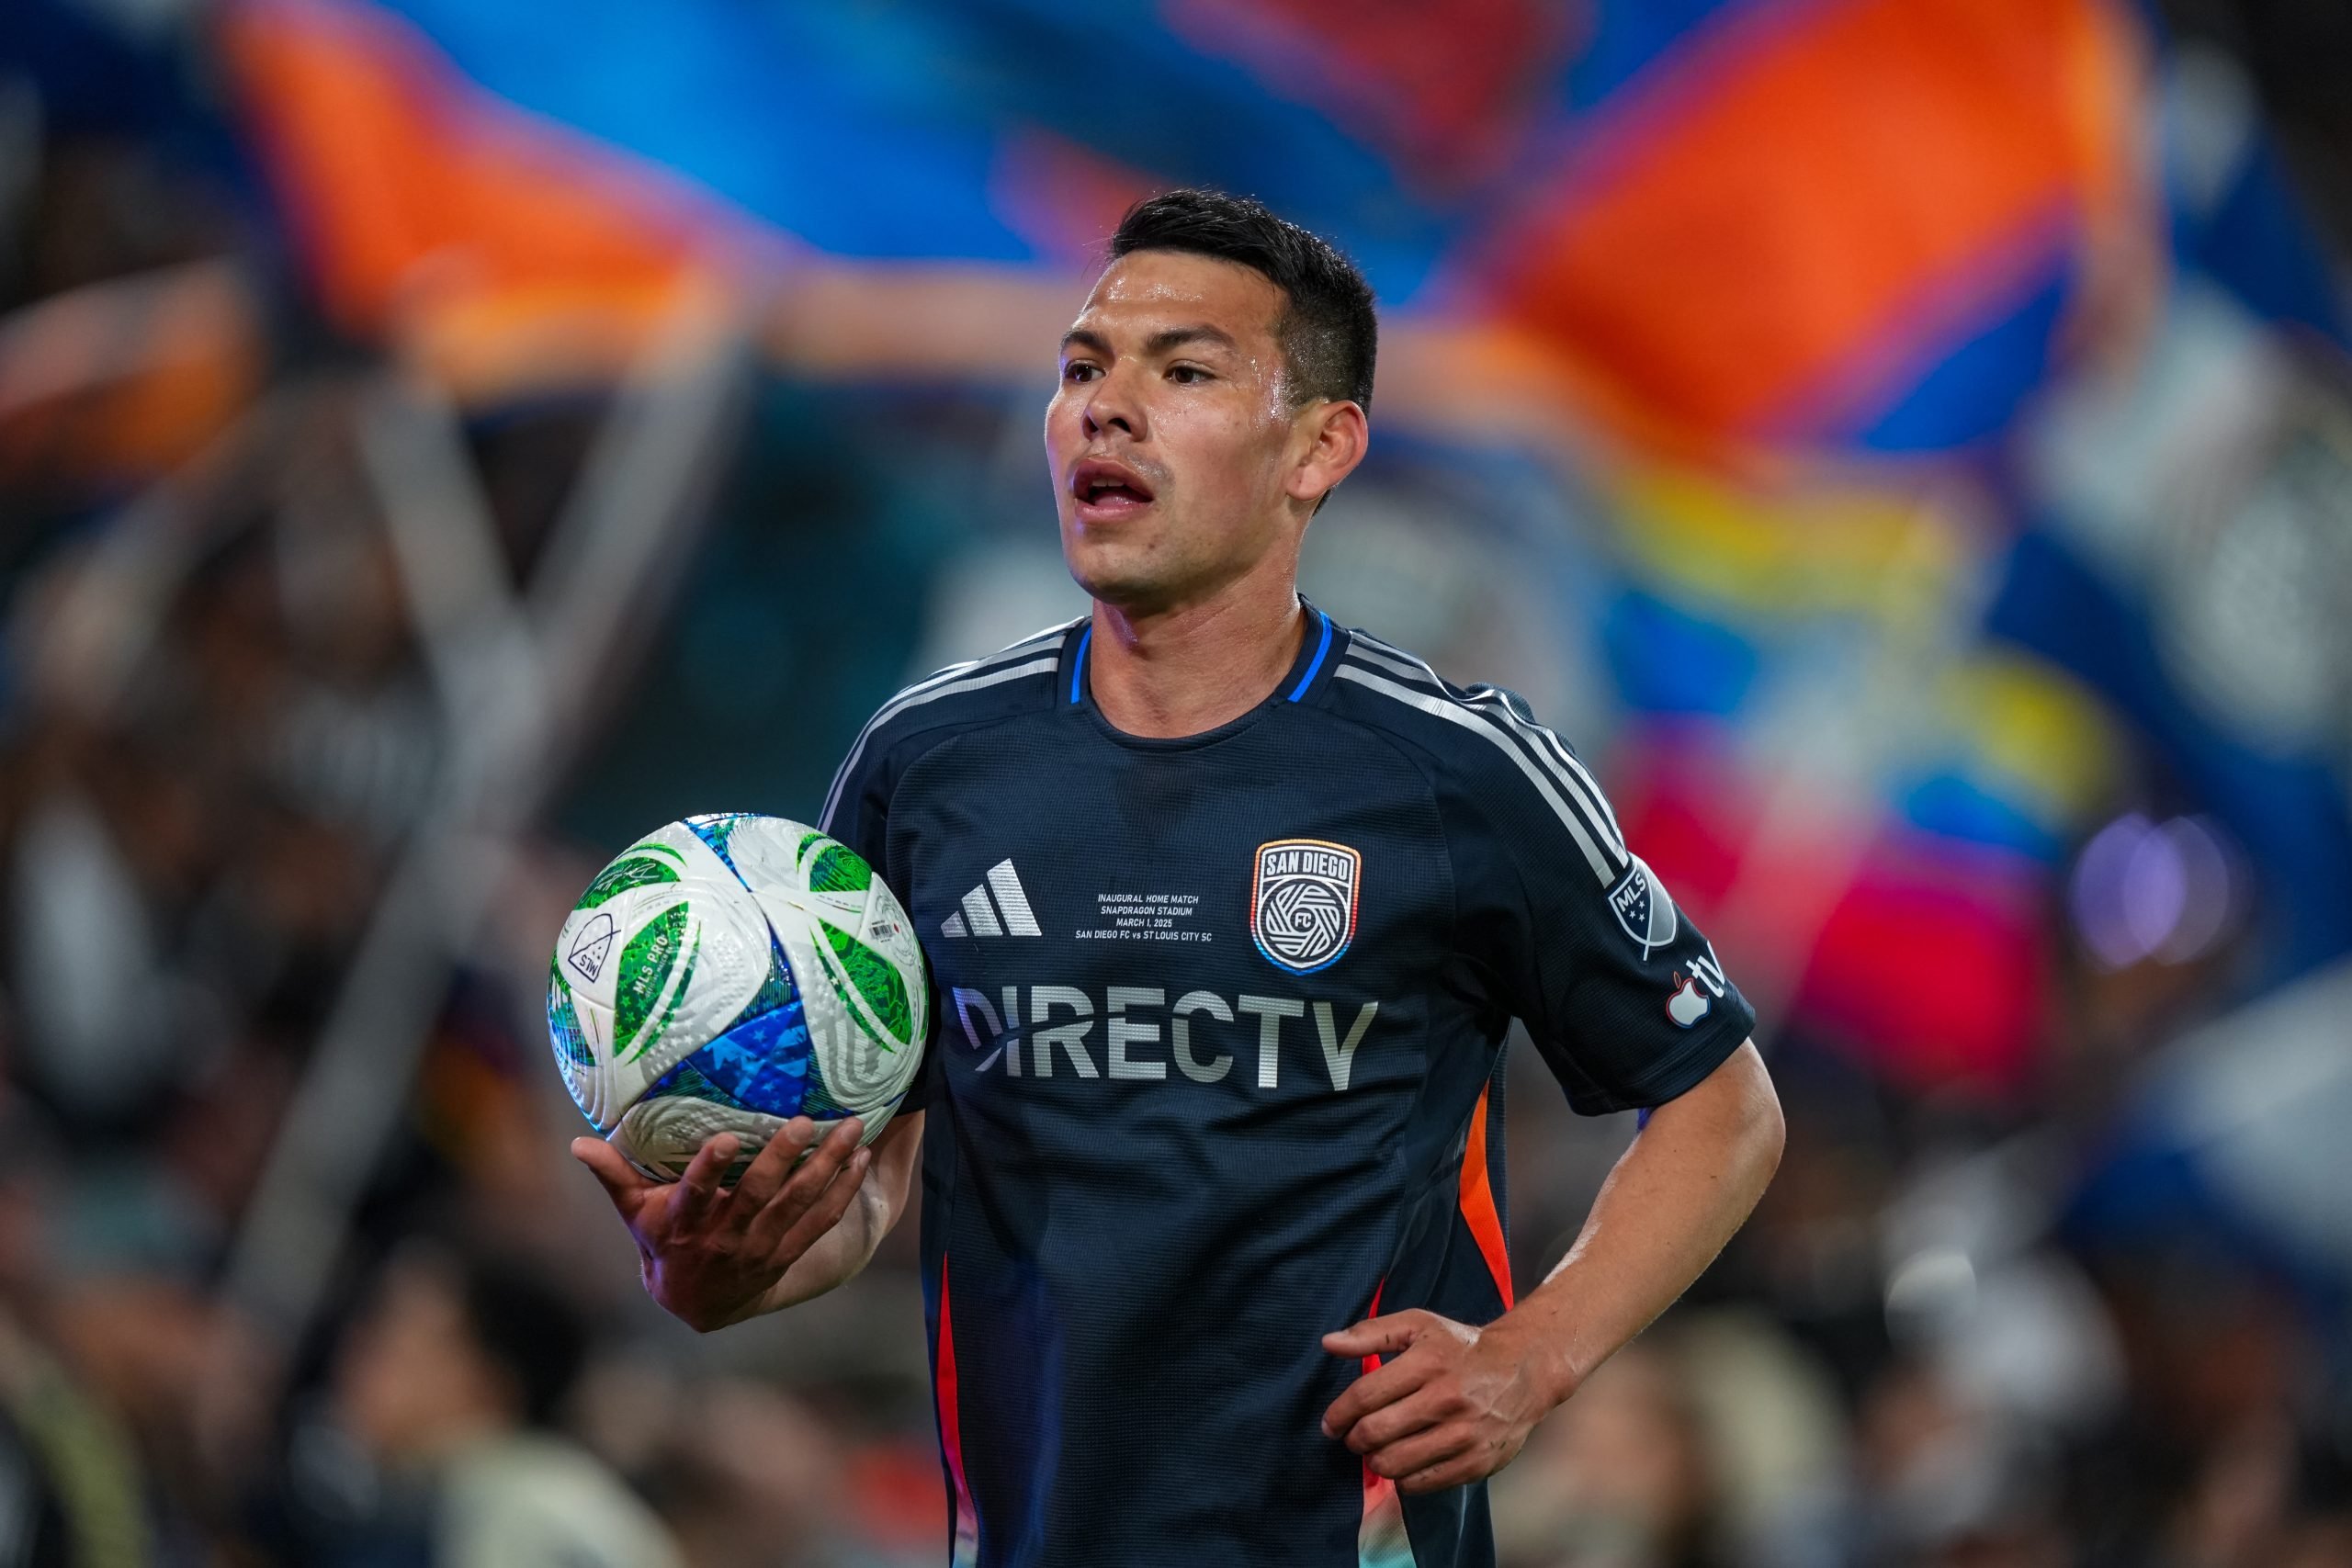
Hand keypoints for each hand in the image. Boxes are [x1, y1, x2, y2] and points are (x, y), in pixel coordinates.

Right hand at [572, 1117, 869, 1331]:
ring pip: (799, 1205)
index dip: (709, 1169)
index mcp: (686, 1224)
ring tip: (849, 1130)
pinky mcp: (788, 1252)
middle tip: (805, 1120)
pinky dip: (842, 1191)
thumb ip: (613, 1175)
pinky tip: (858, 1160)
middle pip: (759, 1195)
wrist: (697, 1304)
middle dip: (783, 1158)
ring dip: (827, 1167)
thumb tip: (577, 1143)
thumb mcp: (635, 1212)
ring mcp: (762, 1247)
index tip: (726, 1138)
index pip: (696, 1195)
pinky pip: (821, 1221)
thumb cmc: (663, 1243)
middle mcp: (726, 1237)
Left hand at [1320, 1309, 1557, 1493]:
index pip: (1365, 1396)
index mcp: (1428, 1362)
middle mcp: (1447, 1399)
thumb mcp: (1419, 1326)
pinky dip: (1403, 1478)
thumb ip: (1371, 1332)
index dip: (1339, 1414)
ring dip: (1375, 1461)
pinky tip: (1405, 1462)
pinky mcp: (1476, 1463)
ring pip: (1395, 1463)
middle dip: (1354, 1439)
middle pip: (1375, 1433)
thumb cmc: (1462, 1347)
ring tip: (1378, 1450)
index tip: (1331, 1423)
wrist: (1524, 1370)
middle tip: (1354, 1437)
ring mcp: (1464, 1434)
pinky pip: (1421, 1484)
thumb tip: (1328, 1343)